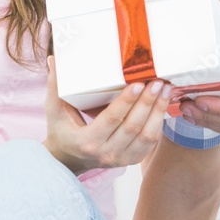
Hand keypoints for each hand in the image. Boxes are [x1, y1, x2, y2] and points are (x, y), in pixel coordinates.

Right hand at [43, 56, 170, 174]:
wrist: (69, 160)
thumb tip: (54, 59)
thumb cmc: (62, 131)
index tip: (138, 83)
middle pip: (133, 126)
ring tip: (166, 89)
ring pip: (147, 136)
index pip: (111, 119)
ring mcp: (121, 159)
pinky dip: (159, 122)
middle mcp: (106, 153)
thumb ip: (55, 85)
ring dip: (158, 111)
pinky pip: (151, 142)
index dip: (126, 101)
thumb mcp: (55, 110)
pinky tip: (163, 104)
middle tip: (158, 81)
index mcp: (87, 141)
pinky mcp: (132, 159)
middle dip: (148, 102)